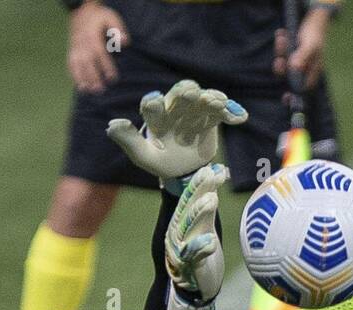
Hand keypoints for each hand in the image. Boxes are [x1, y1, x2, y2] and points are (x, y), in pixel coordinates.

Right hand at [67, 2, 127, 93]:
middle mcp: (82, 44)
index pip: (100, 54)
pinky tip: (80, 87)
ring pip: (78, 65)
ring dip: (82, 79)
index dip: (106, 66)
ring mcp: (75, 48)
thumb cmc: (99, 17)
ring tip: (89, 91)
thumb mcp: (111, 17)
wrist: (81, 12)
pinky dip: (74, 76)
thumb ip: (118, 30)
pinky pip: (71, 65)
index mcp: (92, 36)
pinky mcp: (71, 52)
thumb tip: (125, 43)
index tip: (112, 78)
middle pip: (88, 62)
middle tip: (100, 89)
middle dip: (93, 76)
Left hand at [106, 80, 246, 184]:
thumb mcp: (143, 155)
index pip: (153, 106)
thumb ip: (129, 141)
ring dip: (211, 99)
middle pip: (181, 95)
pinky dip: (231, 113)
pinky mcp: (212, 119)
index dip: (153, 103)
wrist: (184, 173)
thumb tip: (111, 125)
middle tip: (191, 94)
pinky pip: (222, 113)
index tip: (154, 102)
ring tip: (218, 104)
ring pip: (203, 100)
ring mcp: (195, 113)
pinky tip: (241, 118)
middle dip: (186, 93)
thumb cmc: (160, 161)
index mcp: (156, 116)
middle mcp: (175, 109)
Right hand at [164, 164, 227, 309]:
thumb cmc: (201, 253)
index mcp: (181, 222)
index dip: (200, 182)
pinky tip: (210, 241)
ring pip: (189, 229)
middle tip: (211, 175)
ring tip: (211, 200)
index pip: (189, 198)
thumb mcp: (205, 225)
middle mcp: (177, 233)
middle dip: (199, 191)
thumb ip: (208, 202)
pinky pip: (194, 256)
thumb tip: (217, 170)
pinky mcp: (189, 268)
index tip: (213, 168)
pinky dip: (201, 248)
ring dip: (199, 214)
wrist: (193, 288)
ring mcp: (180, 251)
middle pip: (187, 209)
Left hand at [273, 7, 330, 89]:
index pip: (302, 89)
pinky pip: (281, 53)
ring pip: (282, 65)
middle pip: (287, 77)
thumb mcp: (310, 46)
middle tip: (279, 61)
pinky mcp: (289, 54)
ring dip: (280, 51)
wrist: (314, 21)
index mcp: (311, 72)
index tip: (286, 97)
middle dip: (281, 68)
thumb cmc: (315, 35)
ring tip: (282, 38)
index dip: (294, 95)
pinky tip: (281, 33)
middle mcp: (303, 70)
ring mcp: (295, 63)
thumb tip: (294, 68)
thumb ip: (303, 57)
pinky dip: (280, 43)